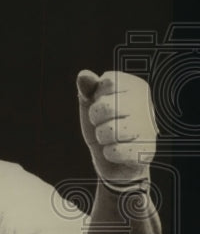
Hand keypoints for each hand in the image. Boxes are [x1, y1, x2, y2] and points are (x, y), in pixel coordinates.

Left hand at [77, 70, 156, 184]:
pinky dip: (109, 154)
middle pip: (106, 106)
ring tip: (111, 138)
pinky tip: (119, 152)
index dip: (97, 97)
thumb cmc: (103, 124)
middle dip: (96, 118)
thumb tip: (84, 75)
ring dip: (102, 137)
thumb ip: (88, 87)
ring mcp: (149, 129)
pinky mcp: (146, 152)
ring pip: (110, 131)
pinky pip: (114, 152)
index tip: (104, 105)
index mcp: (137, 87)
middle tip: (105, 123)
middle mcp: (147, 105)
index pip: (108, 82)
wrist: (114, 158)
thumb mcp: (91, 103)